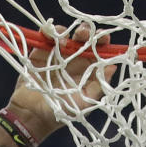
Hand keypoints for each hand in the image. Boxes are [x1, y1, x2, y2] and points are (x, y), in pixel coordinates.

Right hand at [6, 23, 115, 141]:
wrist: (32, 115)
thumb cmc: (62, 111)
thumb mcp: (84, 102)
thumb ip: (98, 85)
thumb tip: (113, 67)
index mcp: (88, 69)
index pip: (98, 50)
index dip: (102, 41)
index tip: (102, 38)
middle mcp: (74, 59)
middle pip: (83, 38)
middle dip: (85, 32)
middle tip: (82, 33)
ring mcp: (57, 54)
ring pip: (65, 35)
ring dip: (66, 31)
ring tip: (62, 41)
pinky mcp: (40, 52)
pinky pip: (46, 37)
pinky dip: (48, 31)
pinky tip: (50, 35)